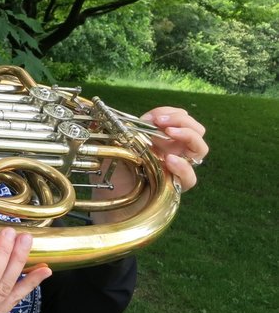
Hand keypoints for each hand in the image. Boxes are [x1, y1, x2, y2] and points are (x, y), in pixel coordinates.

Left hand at [92, 106, 207, 223]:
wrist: (110, 199)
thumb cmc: (114, 171)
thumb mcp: (118, 145)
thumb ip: (129, 131)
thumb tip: (140, 120)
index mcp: (164, 138)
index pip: (179, 117)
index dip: (168, 113)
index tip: (151, 117)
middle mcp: (176, 150)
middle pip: (197, 129)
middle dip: (181, 120)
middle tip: (161, 123)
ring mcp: (179, 168)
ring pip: (200, 148)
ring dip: (188, 135)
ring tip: (169, 133)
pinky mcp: (177, 186)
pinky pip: (191, 177)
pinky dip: (183, 166)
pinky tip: (170, 160)